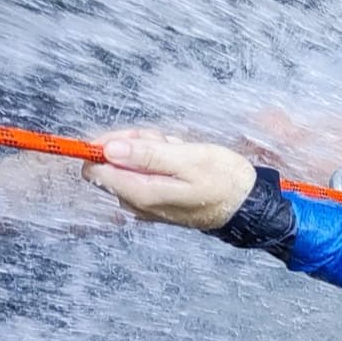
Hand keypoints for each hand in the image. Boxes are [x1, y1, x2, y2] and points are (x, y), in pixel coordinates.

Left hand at [82, 128, 258, 229]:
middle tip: (165, 141)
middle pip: (111, 164)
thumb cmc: (223, 181)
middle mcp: (136, 202)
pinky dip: (158, 160)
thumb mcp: (188, 159)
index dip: (106, 146)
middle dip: (134, 144)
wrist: (246, 205)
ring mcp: (144, 202)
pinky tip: (179, 159)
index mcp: (141, 193)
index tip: (132, 136)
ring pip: (129, 164)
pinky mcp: (155, 199)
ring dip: (150, 149)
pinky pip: (144, 172)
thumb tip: (108, 150)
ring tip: (178, 150)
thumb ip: (146, 155)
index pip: (95, 170)